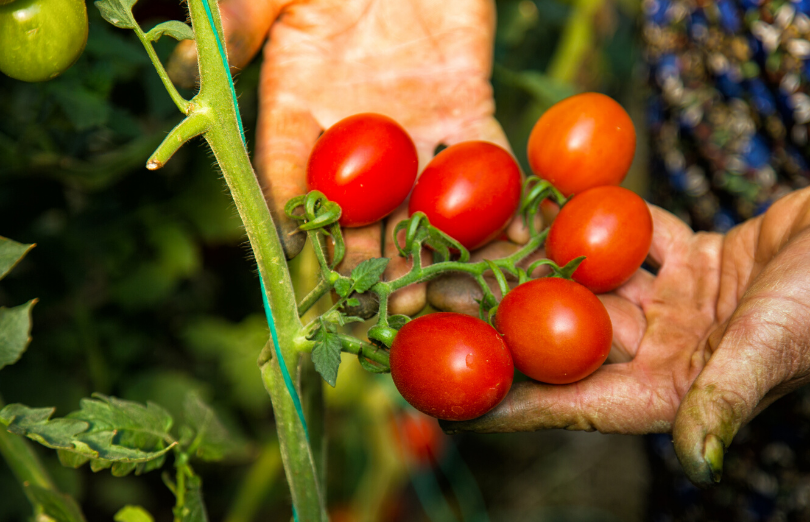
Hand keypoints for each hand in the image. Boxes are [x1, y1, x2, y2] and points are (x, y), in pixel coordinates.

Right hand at [168, 0, 507, 314]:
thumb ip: (241, 19)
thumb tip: (191, 60)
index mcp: (297, 103)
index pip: (287, 171)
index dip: (292, 217)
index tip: (302, 265)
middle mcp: (356, 129)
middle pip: (361, 207)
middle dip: (372, 260)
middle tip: (386, 308)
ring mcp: (414, 123)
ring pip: (423, 197)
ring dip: (437, 251)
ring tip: (450, 300)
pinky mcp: (466, 105)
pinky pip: (484, 157)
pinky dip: (501, 199)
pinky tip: (514, 239)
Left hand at [439, 137, 809, 484]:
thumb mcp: (777, 347)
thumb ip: (727, 396)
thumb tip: (698, 459)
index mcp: (679, 390)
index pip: (579, 402)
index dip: (515, 401)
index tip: (449, 396)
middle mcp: (669, 353)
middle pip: (568, 338)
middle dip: (505, 318)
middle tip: (437, 297)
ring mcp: (678, 307)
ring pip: (588, 285)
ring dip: (537, 263)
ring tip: (475, 239)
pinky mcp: (691, 261)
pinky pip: (630, 242)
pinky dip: (593, 223)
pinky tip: (545, 202)